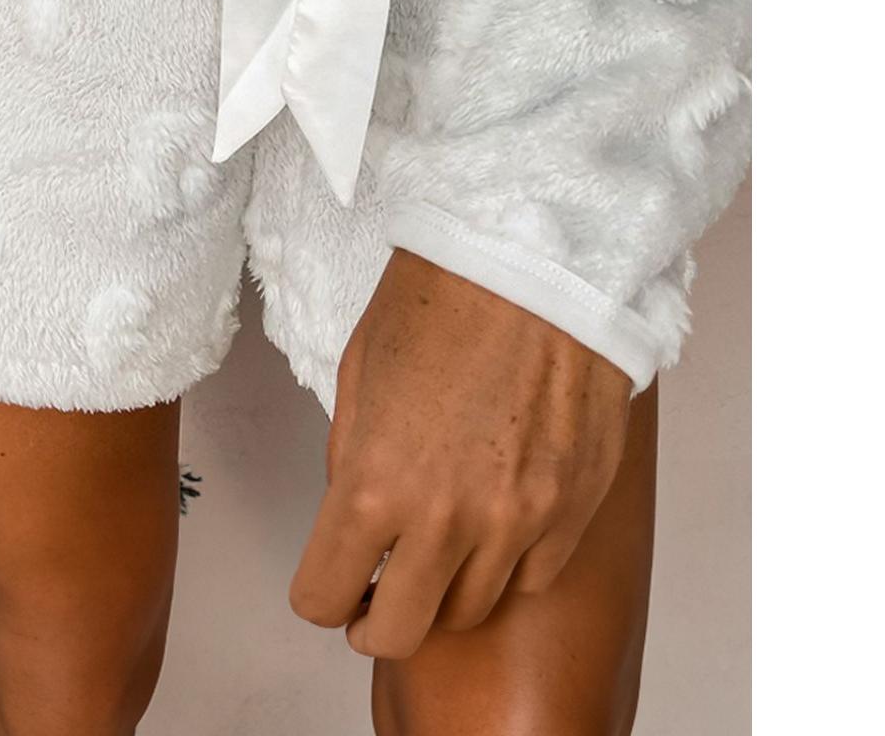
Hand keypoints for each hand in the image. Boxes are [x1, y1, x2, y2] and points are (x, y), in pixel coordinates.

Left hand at [290, 249, 632, 659]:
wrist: (534, 258)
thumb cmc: (440, 296)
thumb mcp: (359, 371)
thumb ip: (350, 455)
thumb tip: (352, 511)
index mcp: (374, 484)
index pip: (324, 596)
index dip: (318, 593)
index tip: (326, 580)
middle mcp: (446, 521)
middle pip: (397, 633)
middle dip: (372, 619)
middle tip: (372, 589)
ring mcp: (517, 523)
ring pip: (468, 612)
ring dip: (441, 590)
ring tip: (435, 546)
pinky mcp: (573, 512)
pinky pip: (532, 578)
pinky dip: (506, 565)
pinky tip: (493, 521)